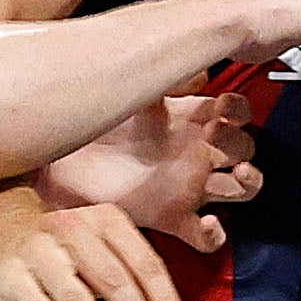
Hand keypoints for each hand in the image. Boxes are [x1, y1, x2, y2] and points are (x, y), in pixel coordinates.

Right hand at [0, 173, 206, 300]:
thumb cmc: (61, 248)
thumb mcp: (100, 243)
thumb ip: (130, 272)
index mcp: (104, 220)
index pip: (144, 262)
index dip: (164, 300)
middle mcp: (72, 229)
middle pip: (114, 280)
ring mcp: (38, 251)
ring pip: (78, 300)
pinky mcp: (10, 274)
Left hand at [38, 81, 263, 249]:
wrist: (51, 160)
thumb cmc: (85, 123)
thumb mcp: (129, 92)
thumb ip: (162, 77)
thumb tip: (192, 63)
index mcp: (185, 119)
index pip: (235, 112)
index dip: (240, 110)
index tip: (229, 108)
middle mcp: (191, 153)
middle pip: (244, 149)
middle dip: (243, 144)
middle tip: (222, 138)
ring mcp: (184, 187)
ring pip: (239, 189)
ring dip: (248, 182)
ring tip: (239, 174)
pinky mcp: (169, 218)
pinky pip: (206, 236)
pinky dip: (215, 234)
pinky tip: (209, 222)